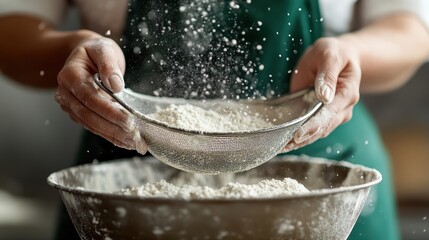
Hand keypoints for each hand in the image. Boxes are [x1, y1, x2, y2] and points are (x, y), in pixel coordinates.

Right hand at [55, 34, 147, 153]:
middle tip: (135, 135)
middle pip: (89, 115)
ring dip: (113, 135)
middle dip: (113, 127)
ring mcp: (70, 105)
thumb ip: (109, 64)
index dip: (109, 110)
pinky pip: (94, 127)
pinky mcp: (79, 114)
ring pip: (91, 124)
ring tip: (134, 142)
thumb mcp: (104, 49)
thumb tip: (116, 85)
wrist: (87, 55)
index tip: (128, 119)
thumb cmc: (96, 51)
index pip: (90, 97)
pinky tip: (126, 142)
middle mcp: (65, 93)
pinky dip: (110, 136)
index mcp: (70, 75)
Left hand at [283, 37, 360, 151]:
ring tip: (279, 148)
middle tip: (283, 146)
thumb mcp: (330, 55)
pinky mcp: (321, 116)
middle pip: (322, 128)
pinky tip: (283, 144)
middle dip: (303, 138)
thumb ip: (327, 74)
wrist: (339, 56)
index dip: (313, 125)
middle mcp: (343, 109)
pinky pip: (311, 130)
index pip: (329, 113)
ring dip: (299, 142)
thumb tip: (325, 96)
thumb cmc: (334, 53)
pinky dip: (298, 138)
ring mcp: (333, 115)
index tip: (298, 135)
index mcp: (348, 93)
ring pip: (317, 133)